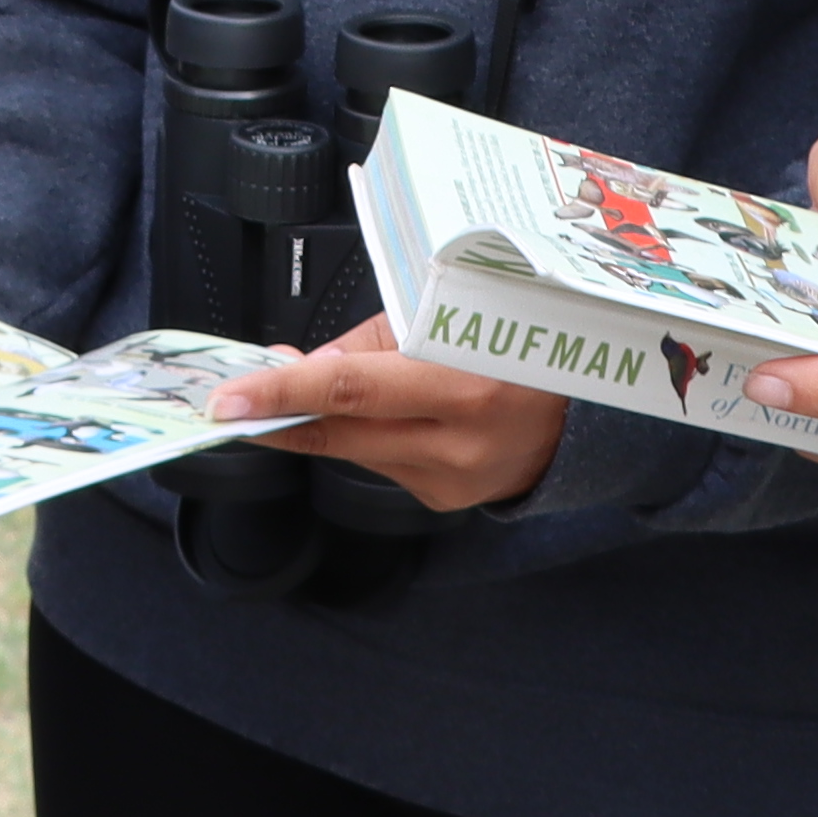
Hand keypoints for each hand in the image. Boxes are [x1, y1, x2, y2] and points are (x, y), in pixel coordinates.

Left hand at [214, 318, 567, 510]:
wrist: (587, 414)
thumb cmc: (523, 345)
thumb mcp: (456, 318)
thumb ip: (370, 344)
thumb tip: (299, 364)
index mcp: (466, 385)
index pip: (350, 391)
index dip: (282, 393)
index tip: (230, 398)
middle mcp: (459, 442)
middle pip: (341, 432)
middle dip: (280, 414)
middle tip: (235, 396)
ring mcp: (452, 478)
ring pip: (356, 450)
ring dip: (322, 422)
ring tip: (308, 390)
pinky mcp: (446, 498)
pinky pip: (383, 463)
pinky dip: (369, 435)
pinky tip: (386, 412)